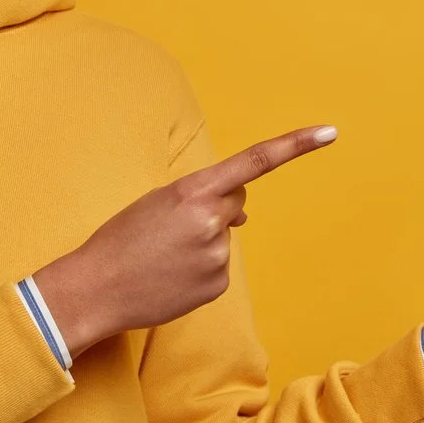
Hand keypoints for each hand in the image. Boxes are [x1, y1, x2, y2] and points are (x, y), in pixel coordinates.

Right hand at [34, 125, 338, 357]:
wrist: (94, 290)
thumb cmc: (121, 240)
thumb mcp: (157, 203)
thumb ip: (204, 198)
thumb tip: (244, 215)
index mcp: (192, 191)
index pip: (254, 161)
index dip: (295, 145)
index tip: (329, 132)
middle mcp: (211, 221)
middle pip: (235, 203)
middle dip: (215, 209)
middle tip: (171, 228)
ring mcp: (217, 255)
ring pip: (224, 237)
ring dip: (201, 242)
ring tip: (163, 256)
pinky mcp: (217, 285)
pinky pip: (218, 268)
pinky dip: (199, 269)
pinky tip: (170, 275)